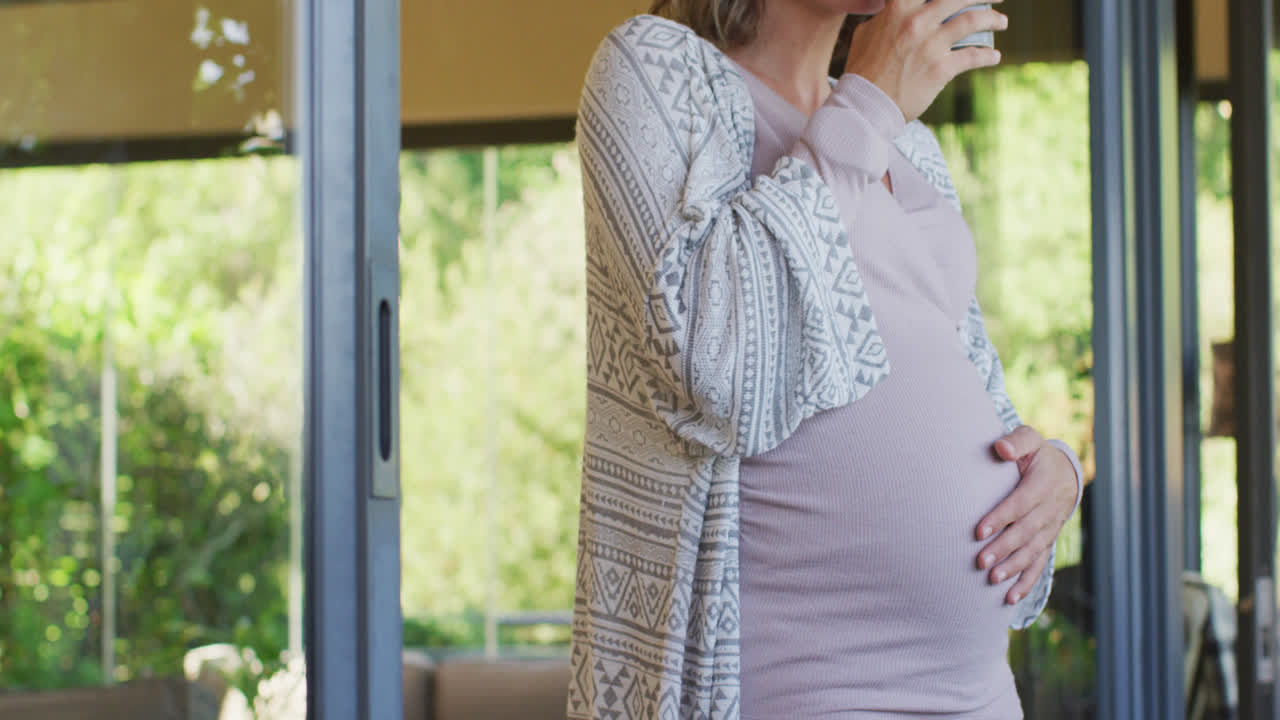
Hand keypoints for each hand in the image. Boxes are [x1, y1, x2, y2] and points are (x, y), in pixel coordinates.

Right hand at [845, 0, 1007, 122]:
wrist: (864, 104)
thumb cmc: (862, 69)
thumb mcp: (867, 32)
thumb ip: (887, 17)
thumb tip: (894, 10)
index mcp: (899, 8)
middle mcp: (918, 21)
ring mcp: (931, 45)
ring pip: (973, 21)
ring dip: (993, 19)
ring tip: (1002, 22)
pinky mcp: (940, 69)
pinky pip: (972, 57)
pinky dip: (987, 56)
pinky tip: (994, 57)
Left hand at [975, 425, 1077, 604]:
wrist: (1066, 473)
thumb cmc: (1037, 455)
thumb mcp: (1030, 439)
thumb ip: (1016, 442)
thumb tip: (1000, 448)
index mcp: (1043, 484)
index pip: (1021, 503)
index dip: (1001, 517)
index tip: (979, 531)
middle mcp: (1049, 509)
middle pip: (1025, 532)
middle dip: (1004, 548)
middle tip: (981, 562)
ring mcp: (1050, 529)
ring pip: (1032, 551)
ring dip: (1013, 567)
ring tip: (992, 579)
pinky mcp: (1047, 541)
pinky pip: (1039, 564)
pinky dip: (1026, 582)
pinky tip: (1010, 598)